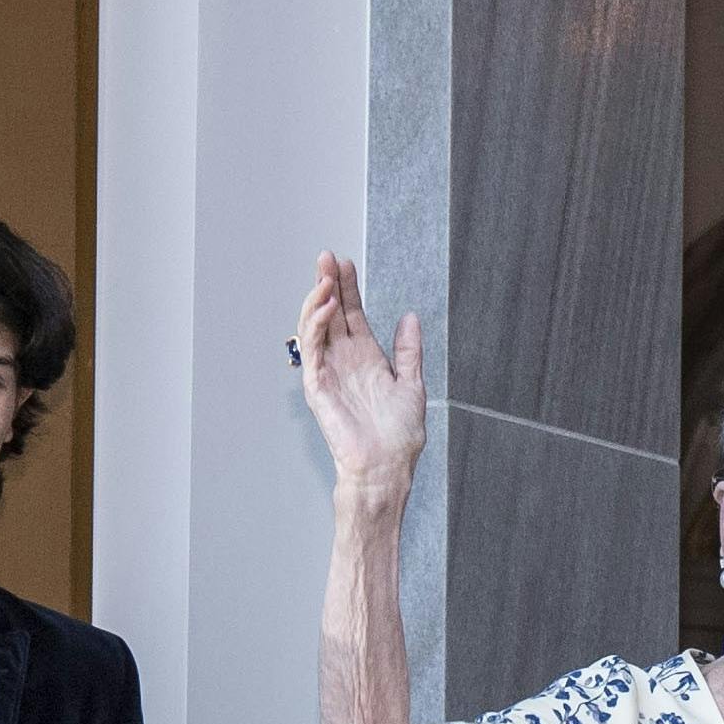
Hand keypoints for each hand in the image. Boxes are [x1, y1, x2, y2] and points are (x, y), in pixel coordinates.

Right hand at [294, 253, 426, 501]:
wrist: (387, 466)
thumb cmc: (399, 436)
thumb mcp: (411, 384)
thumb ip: (408, 351)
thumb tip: (410, 318)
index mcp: (365, 358)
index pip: (352, 314)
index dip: (348, 288)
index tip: (345, 263)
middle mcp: (344, 361)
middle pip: (331, 314)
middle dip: (327, 283)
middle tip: (326, 257)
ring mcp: (328, 372)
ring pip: (315, 326)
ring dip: (318, 299)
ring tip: (326, 277)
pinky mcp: (318, 385)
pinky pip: (312, 349)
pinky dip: (316, 325)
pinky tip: (327, 306)